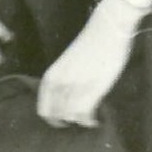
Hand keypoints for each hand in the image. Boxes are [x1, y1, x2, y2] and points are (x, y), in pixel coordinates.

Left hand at [37, 0, 140, 128]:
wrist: (107, 29)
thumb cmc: (90, 46)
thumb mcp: (68, 66)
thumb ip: (64, 84)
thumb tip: (66, 105)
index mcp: (50, 78)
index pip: (44, 111)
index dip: (54, 119)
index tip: (65, 120)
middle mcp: (59, 84)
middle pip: (57, 117)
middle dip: (68, 122)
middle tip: (80, 118)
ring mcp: (75, 87)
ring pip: (71, 118)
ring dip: (81, 121)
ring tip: (90, 118)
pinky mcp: (93, 88)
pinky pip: (86, 114)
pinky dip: (90, 121)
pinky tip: (96, 120)